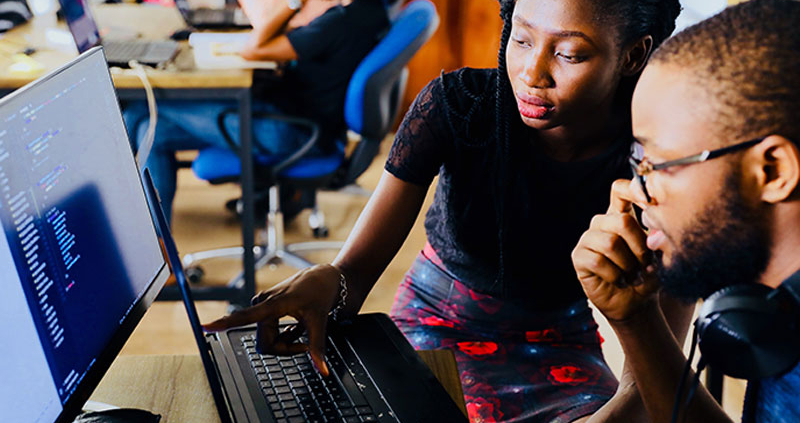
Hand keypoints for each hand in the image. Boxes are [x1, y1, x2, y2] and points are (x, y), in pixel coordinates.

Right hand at [202, 264, 343, 375]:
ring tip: (301, 327)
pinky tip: (296, 325)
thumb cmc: (319, 293)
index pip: (246, 316)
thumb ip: (317, 347)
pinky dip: (285, 335)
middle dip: (285, 348)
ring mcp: (262, 306)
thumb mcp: (320, 321)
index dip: (224, 323)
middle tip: (304, 343)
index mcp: (273, 304)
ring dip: (286, 340)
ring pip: (267, 340)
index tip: (205, 326)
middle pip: (265, 343)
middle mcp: (263, 303)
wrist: (322, 278)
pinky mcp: (264, 308)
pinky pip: (269, 333)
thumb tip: (322, 370)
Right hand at [572, 179, 658, 321]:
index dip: (632, 190)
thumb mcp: (659, 255)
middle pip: (622, 221)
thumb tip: (655, 232)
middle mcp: (602, 223)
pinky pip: (597, 260)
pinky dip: (615, 275)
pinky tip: (620, 281)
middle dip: (640, 247)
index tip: (650, 203)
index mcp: (621, 215)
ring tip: (634, 275)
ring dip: (628, 264)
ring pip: (610, 243)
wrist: (636, 303)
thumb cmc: (647, 275)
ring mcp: (588, 239)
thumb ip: (657, 239)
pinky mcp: (579, 257)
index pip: (620, 190)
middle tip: (646, 264)